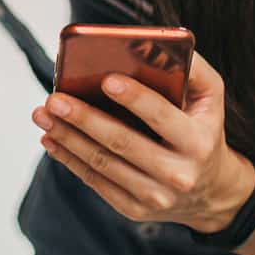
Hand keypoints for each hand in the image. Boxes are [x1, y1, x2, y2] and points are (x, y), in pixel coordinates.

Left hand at [30, 52, 252, 234]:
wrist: (211, 191)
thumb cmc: (202, 129)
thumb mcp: (210, 98)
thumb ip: (192, 69)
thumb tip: (153, 45)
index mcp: (198, 141)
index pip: (162, 116)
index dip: (134, 98)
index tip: (106, 79)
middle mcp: (179, 173)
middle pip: (123, 142)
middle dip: (84, 118)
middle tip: (54, 98)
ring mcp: (155, 196)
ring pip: (103, 163)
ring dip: (67, 137)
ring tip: (43, 113)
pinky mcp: (133, 208)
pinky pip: (95, 182)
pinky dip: (69, 158)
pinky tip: (51, 137)